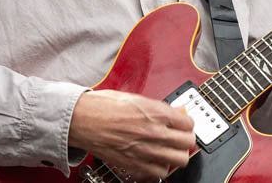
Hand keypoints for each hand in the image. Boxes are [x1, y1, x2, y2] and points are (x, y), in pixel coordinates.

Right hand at [68, 89, 194, 181]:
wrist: (83, 120)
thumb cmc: (104, 106)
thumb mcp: (137, 98)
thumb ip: (158, 108)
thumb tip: (175, 112)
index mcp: (156, 112)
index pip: (188, 123)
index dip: (187, 124)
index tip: (184, 126)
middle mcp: (154, 132)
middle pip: (187, 143)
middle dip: (186, 140)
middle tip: (181, 139)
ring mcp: (145, 151)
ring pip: (178, 161)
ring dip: (176, 155)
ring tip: (170, 151)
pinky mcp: (134, 165)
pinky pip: (159, 174)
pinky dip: (160, 169)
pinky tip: (155, 161)